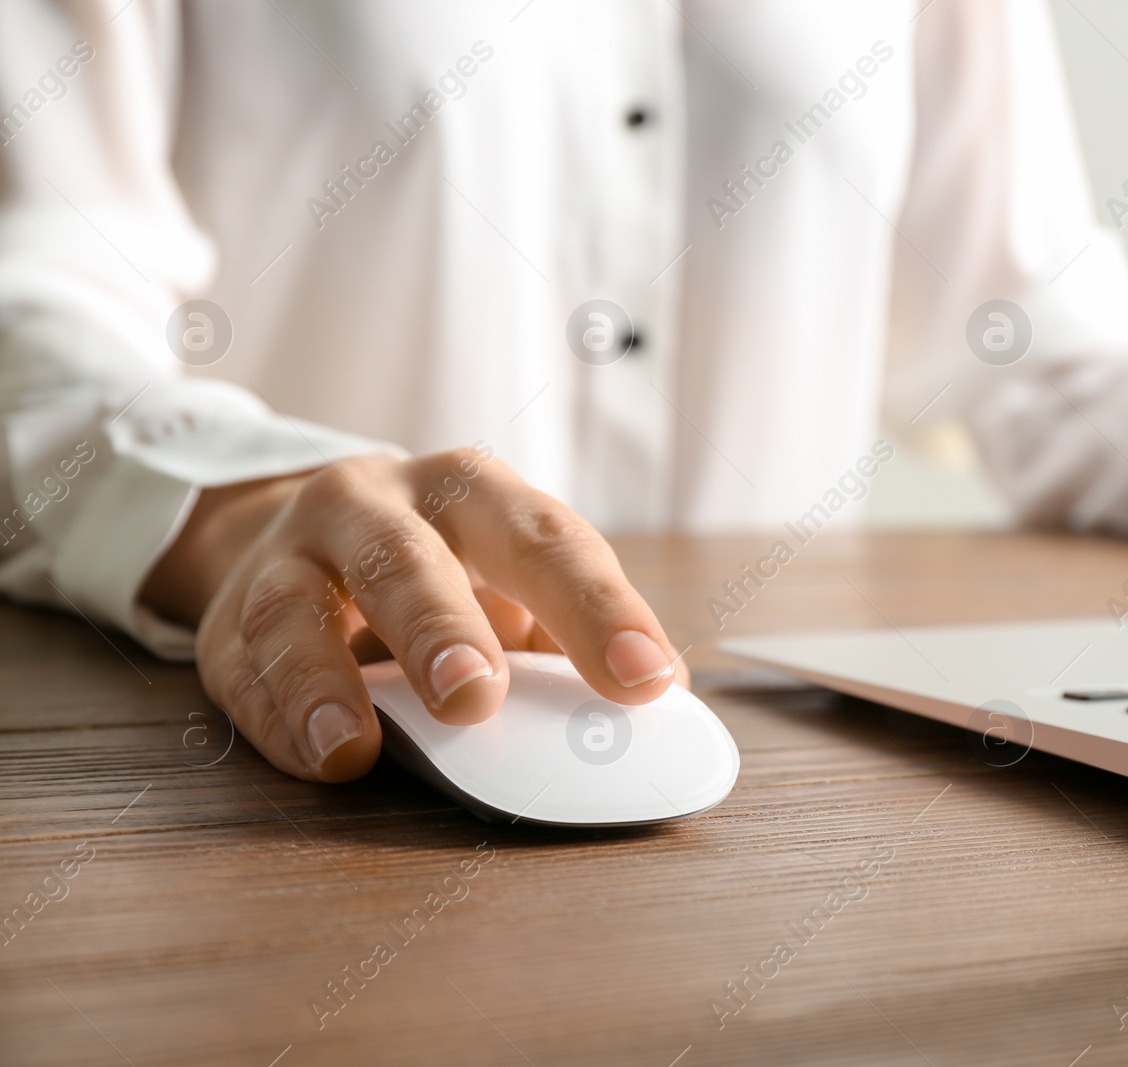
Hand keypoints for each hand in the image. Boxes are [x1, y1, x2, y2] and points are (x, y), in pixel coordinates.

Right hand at [140, 448, 686, 782]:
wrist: (298, 531)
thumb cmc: (441, 568)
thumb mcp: (510, 582)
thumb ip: (572, 639)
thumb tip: (669, 703)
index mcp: (473, 493)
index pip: (545, 541)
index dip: (599, 608)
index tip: (647, 679)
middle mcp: (378, 506)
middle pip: (407, 558)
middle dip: (442, 628)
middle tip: (477, 698)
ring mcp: (293, 556)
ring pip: (299, 607)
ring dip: (330, 680)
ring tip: (359, 746)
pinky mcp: (231, 620)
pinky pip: (248, 669)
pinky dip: (281, 718)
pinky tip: (321, 758)